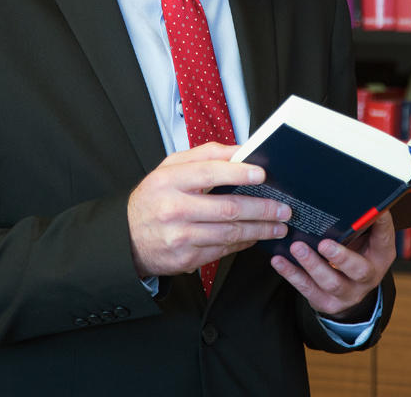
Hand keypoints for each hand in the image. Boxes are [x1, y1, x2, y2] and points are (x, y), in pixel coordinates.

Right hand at [127, 142, 291, 278]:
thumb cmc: (154, 197)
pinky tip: (255, 236)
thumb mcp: (170, 167)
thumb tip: (240, 151)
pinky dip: (244, 243)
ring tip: (278, 225)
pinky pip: (223, 250)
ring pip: (230, 233)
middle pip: (227, 208)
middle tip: (283, 208)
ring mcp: (180, 237)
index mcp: (169, 180)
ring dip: (260, 230)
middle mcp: (173, 209)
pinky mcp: (186, 259)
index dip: (239, 173)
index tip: (262, 174)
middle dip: (262, 209)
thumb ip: (204, 155)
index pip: (210, 173)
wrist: (127, 237)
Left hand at [270, 211, 396, 319]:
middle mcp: (367, 277)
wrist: (349, 289)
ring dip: (312, 264)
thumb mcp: (364, 237)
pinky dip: (292, 274)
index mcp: (380, 255)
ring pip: (330, 282)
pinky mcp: (326, 302)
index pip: (384, 239)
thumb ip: (360, 220)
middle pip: (358, 270)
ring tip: (297, 247)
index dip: (381, 226)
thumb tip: (353, 192)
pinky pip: (307, 289)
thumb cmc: (354, 250)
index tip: (374, 210)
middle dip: (341, 257)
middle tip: (324, 243)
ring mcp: (347, 293)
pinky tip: (279, 260)